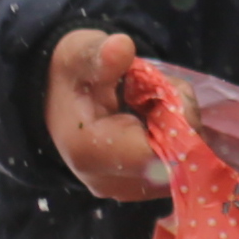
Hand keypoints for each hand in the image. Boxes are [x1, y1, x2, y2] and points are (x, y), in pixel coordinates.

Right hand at [44, 25, 171, 199]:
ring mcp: (121, 190)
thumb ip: (103, 54)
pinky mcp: (134, 189)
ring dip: (181, 132)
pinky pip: (173, 171)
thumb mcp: (83, 53)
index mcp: (91, 153)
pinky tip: (156, 122)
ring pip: (180, 168)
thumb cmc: (75, 73)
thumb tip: (120, 48)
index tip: (170, 89)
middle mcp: (106, 182)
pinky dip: (175, 144)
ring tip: (157, 104)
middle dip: (183, 124)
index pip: (160, 154)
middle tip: (165, 91)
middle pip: (175, 164)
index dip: (178, 121)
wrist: (54, 96)